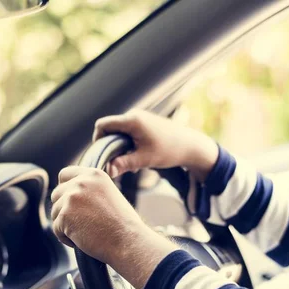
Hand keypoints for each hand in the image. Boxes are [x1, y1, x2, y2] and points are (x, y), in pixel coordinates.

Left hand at [51, 166, 177, 288]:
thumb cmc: (123, 224)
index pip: (65, 174)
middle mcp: (81, 182)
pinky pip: (56, 228)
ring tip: (86, 232)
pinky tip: (82, 240)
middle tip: (81, 223)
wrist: (127, 241)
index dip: (65, 189)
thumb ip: (90, 189)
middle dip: (64, 209)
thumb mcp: (109, 194)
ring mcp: (71, 198)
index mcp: (94, 175)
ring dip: (65, 224)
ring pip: (55, 212)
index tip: (71, 202)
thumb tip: (70, 194)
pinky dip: (65, 237)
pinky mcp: (65, 215)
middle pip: (56, 194)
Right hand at [93, 109, 218, 180]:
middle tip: (114, 162)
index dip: (97, 140)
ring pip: (118, 131)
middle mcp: (133, 115)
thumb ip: (124, 164)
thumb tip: (107, 171)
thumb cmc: (169, 151)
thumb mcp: (144, 159)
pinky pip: (127, 132)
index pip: (102, 125)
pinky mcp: (143, 123)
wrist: (190, 145)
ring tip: (129, 162)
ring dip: (118, 146)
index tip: (102, 155)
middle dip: (108, 146)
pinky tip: (136, 157)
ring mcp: (139, 118)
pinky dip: (127, 144)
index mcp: (131, 121)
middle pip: (109, 128)